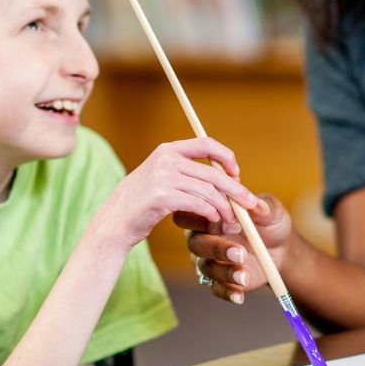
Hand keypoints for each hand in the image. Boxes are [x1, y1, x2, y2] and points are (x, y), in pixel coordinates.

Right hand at [100, 137, 258, 246]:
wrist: (114, 222)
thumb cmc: (142, 203)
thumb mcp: (160, 178)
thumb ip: (185, 171)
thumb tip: (223, 175)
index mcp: (167, 150)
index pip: (206, 143)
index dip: (226, 156)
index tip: (236, 173)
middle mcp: (166, 159)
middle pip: (213, 172)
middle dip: (236, 189)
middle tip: (250, 203)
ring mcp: (163, 177)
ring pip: (209, 191)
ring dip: (225, 208)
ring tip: (232, 220)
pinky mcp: (163, 197)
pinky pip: (199, 204)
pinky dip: (211, 213)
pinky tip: (214, 220)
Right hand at [175, 193, 292, 303]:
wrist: (280, 249)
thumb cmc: (269, 222)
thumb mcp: (271, 211)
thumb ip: (263, 207)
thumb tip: (257, 205)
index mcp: (208, 215)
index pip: (191, 215)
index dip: (206, 218)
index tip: (234, 222)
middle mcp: (203, 238)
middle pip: (196, 244)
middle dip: (216, 248)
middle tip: (240, 252)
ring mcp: (209, 261)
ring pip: (206, 268)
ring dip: (225, 272)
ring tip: (245, 275)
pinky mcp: (219, 280)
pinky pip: (216, 288)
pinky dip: (227, 292)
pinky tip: (240, 295)